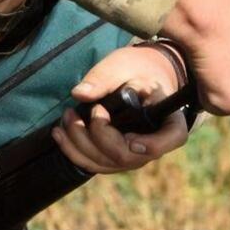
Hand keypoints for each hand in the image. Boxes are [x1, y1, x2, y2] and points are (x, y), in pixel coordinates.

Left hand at [52, 44, 188, 174]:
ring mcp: (134, 156)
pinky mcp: (116, 157)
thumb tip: (80, 94)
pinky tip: (59, 134)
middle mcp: (153, 145)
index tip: (128, 135)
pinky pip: (95, 164)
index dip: (151, 144)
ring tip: (66, 117)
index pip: (170, 139)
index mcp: (169, 120)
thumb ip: (105, 77)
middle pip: (125, 156)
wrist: (139, 76)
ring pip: (106, 164)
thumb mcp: (123, 65)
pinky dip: (74, 151)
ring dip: (79, 144)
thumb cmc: (137, 68)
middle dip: (95, 136)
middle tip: (76, 111)